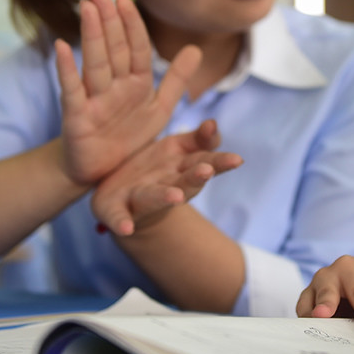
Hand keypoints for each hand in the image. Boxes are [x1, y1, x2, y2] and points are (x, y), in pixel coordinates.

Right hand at [55, 0, 198, 185]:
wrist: (101, 173)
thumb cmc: (128, 135)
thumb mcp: (159, 107)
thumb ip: (176, 79)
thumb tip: (195, 48)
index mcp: (135, 82)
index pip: (135, 47)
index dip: (131, 24)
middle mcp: (113, 86)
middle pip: (113, 48)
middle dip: (107, 19)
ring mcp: (94, 99)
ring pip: (95, 63)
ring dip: (91, 36)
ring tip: (86, 7)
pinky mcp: (77, 117)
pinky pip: (72, 90)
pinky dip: (67, 69)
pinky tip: (61, 47)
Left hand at [92, 119, 242, 235]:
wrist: (120, 193)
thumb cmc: (155, 169)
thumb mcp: (178, 150)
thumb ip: (199, 139)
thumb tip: (214, 124)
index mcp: (182, 168)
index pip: (206, 162)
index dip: (220, 162)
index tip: (237, 160)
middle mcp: (167, 185)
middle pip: (185, 182)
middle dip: (196, 178)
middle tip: (207, 171)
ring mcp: (141, 198)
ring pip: (155, 197)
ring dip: (166, 197)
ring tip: (176, 196)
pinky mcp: (116, 209)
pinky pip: (118, 217)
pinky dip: (122, 223)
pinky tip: (127, 229)